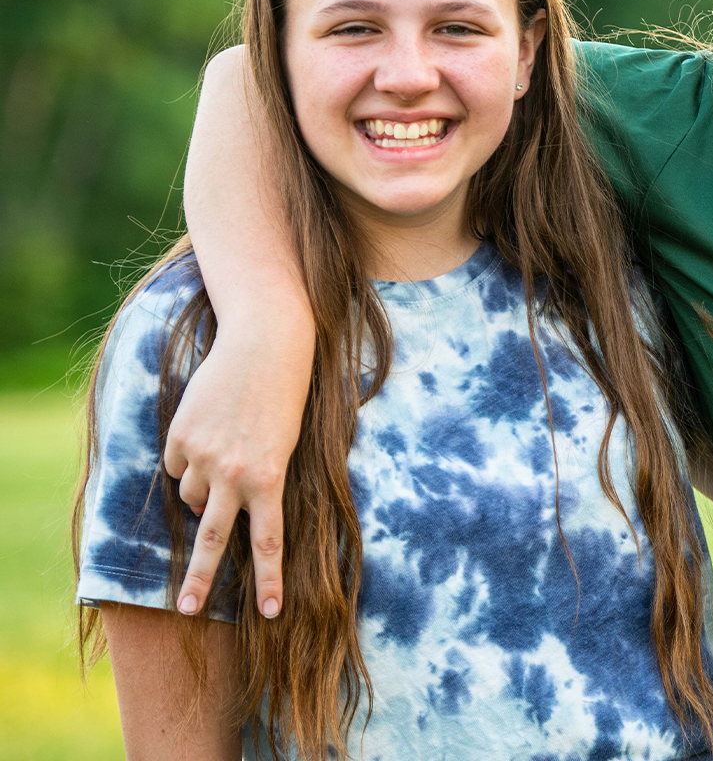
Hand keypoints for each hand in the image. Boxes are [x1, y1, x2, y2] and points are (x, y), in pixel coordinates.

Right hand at [162, 324, 310, 619]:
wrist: (264, 346)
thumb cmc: (285, 397)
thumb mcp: (286, 446)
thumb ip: (256, 483)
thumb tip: (209, 513)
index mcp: (271, 479)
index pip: (270, 541)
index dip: (269, 580)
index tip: (269, 613)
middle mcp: (235, 474)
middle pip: (214, 539)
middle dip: (201, 579)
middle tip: (188, 609)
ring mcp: (204, 458)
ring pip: (191, 499)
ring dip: (201, 491)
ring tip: (223, 454)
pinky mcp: (180, 438)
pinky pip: (178, 466)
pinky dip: (188, 459)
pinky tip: (207, 430)